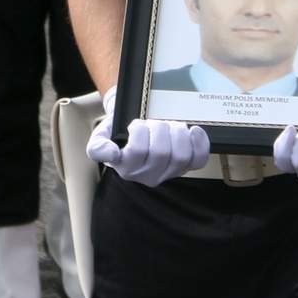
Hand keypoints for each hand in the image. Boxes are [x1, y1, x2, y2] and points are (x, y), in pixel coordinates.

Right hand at [84, 85, 210, 186]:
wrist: (134, 130)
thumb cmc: (118, 132)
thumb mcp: (101, 136)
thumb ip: (98, 147)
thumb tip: (111, 153)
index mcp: (126, 168)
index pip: (137, 151)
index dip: (139, 133)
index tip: (135, 124)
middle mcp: (148, 176)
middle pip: (161, 152)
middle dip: (158, 128)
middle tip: (153, 122)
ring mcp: (168, 174)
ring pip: (180, 155)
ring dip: (177, 132)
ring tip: (169, 125)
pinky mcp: (185, 168)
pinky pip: (198, 160)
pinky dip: (199, 143)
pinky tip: (193, 131)